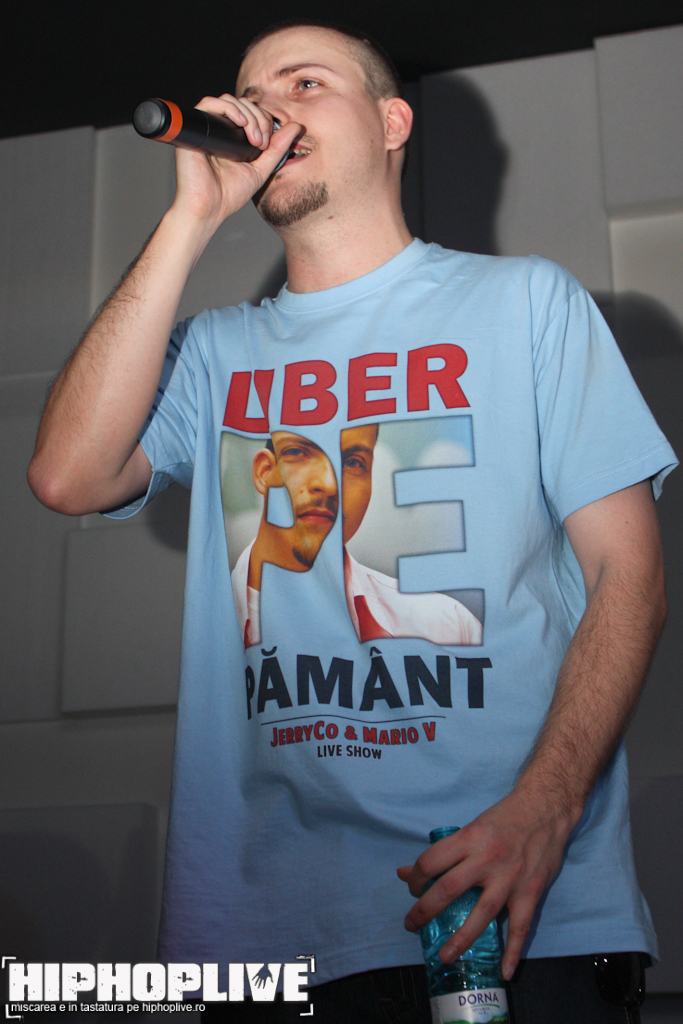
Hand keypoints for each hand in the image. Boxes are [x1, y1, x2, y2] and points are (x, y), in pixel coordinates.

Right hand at [170, 93, 301, 230]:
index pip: (251, 113)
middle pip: (242, 104)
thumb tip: (296, 127)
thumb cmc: (228, 194)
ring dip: (248, 114)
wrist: (208, 208)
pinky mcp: (195, 128)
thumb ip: (277, 148)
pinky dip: (229, 108)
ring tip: (253, 138)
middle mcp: (219, 130)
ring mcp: (207, 128)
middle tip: (262, 142)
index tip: (267, 143)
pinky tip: (241, 123)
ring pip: (229, 100)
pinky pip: (209, 103)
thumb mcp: (260, 169)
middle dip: (258, 118)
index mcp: (232, 138)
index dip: (264, 120)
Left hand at [397, 787, 576, 979]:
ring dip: (461, 939)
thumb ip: (442, 852)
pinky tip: (505, 971)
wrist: (545, 808)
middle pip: (449, 888)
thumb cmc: (504, 817)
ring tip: (444, 956)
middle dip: (425, 910)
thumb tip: (403, 872)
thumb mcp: (471, 828)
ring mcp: (510, 878)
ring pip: (482, 913)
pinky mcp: (530, 891)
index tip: (412, 888)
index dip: (415, 878)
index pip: (431, 861)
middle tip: (412, 924)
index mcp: (469, 838)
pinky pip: (521, 927)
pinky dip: (513, 951)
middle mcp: (487, 859)